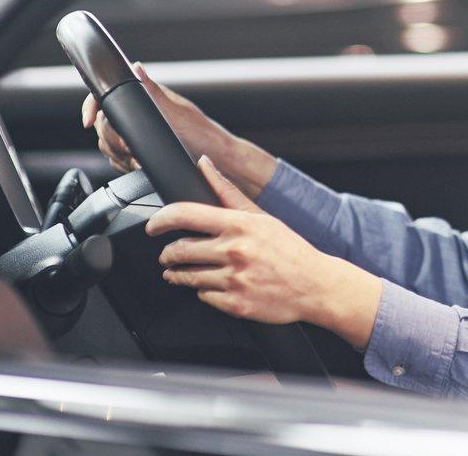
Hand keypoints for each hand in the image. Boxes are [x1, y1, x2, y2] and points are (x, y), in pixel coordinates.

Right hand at [81, 63, 276, 198]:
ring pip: (108, 141)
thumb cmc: (201, 135)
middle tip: (130, 149)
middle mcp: (141, 110)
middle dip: (112, 139)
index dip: (92, 106)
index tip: (88, 121)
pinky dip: (123, 163)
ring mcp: (140, 130)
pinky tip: (136, 165)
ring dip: (119, 154)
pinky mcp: (140, 148)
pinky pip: (117, 156)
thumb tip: (135, 67)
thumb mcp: (175, 113)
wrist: (215, 159)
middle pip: (103, 121)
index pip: (107, 94)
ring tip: (137, 159)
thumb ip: (152, 92)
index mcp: (148, 95)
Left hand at [147, 156, 381, 349]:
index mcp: (239, 225)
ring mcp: (234, 279)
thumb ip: (227, 191)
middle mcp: (234, 251)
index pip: (184, 215)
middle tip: (171, 254)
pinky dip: (205, 292)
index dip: (160, 220)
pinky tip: (217, 285)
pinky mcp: (235, 304)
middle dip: (168, 254)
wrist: (315, 284)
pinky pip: (203, 297)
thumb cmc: (289, 249)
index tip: (153, 226)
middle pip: (178, 251)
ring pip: (186, 277)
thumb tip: (203, 163)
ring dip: (180, 274)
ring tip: (183, 271)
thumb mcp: (260, 216)